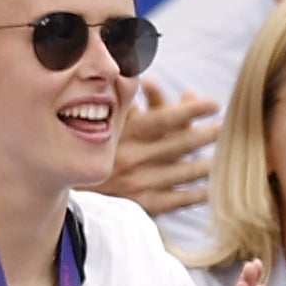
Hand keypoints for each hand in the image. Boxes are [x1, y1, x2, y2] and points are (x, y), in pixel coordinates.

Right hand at [87, 81, 218, 216]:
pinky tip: (211, 188)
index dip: (193, 109)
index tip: (213, 103)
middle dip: (208, 134)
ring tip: (224, 155)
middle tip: (226, 127)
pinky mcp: (139, 205)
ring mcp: (138, 184)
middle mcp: (133, 159)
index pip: (165, 119)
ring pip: (184, 172)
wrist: (59, 188)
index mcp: (123, 136)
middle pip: (181, 145)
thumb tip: (151, 80)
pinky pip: (176, 201)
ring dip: (208, 163)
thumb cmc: (81, 148)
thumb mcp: (99, 123)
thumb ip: (127, 102)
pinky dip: (197, 195)